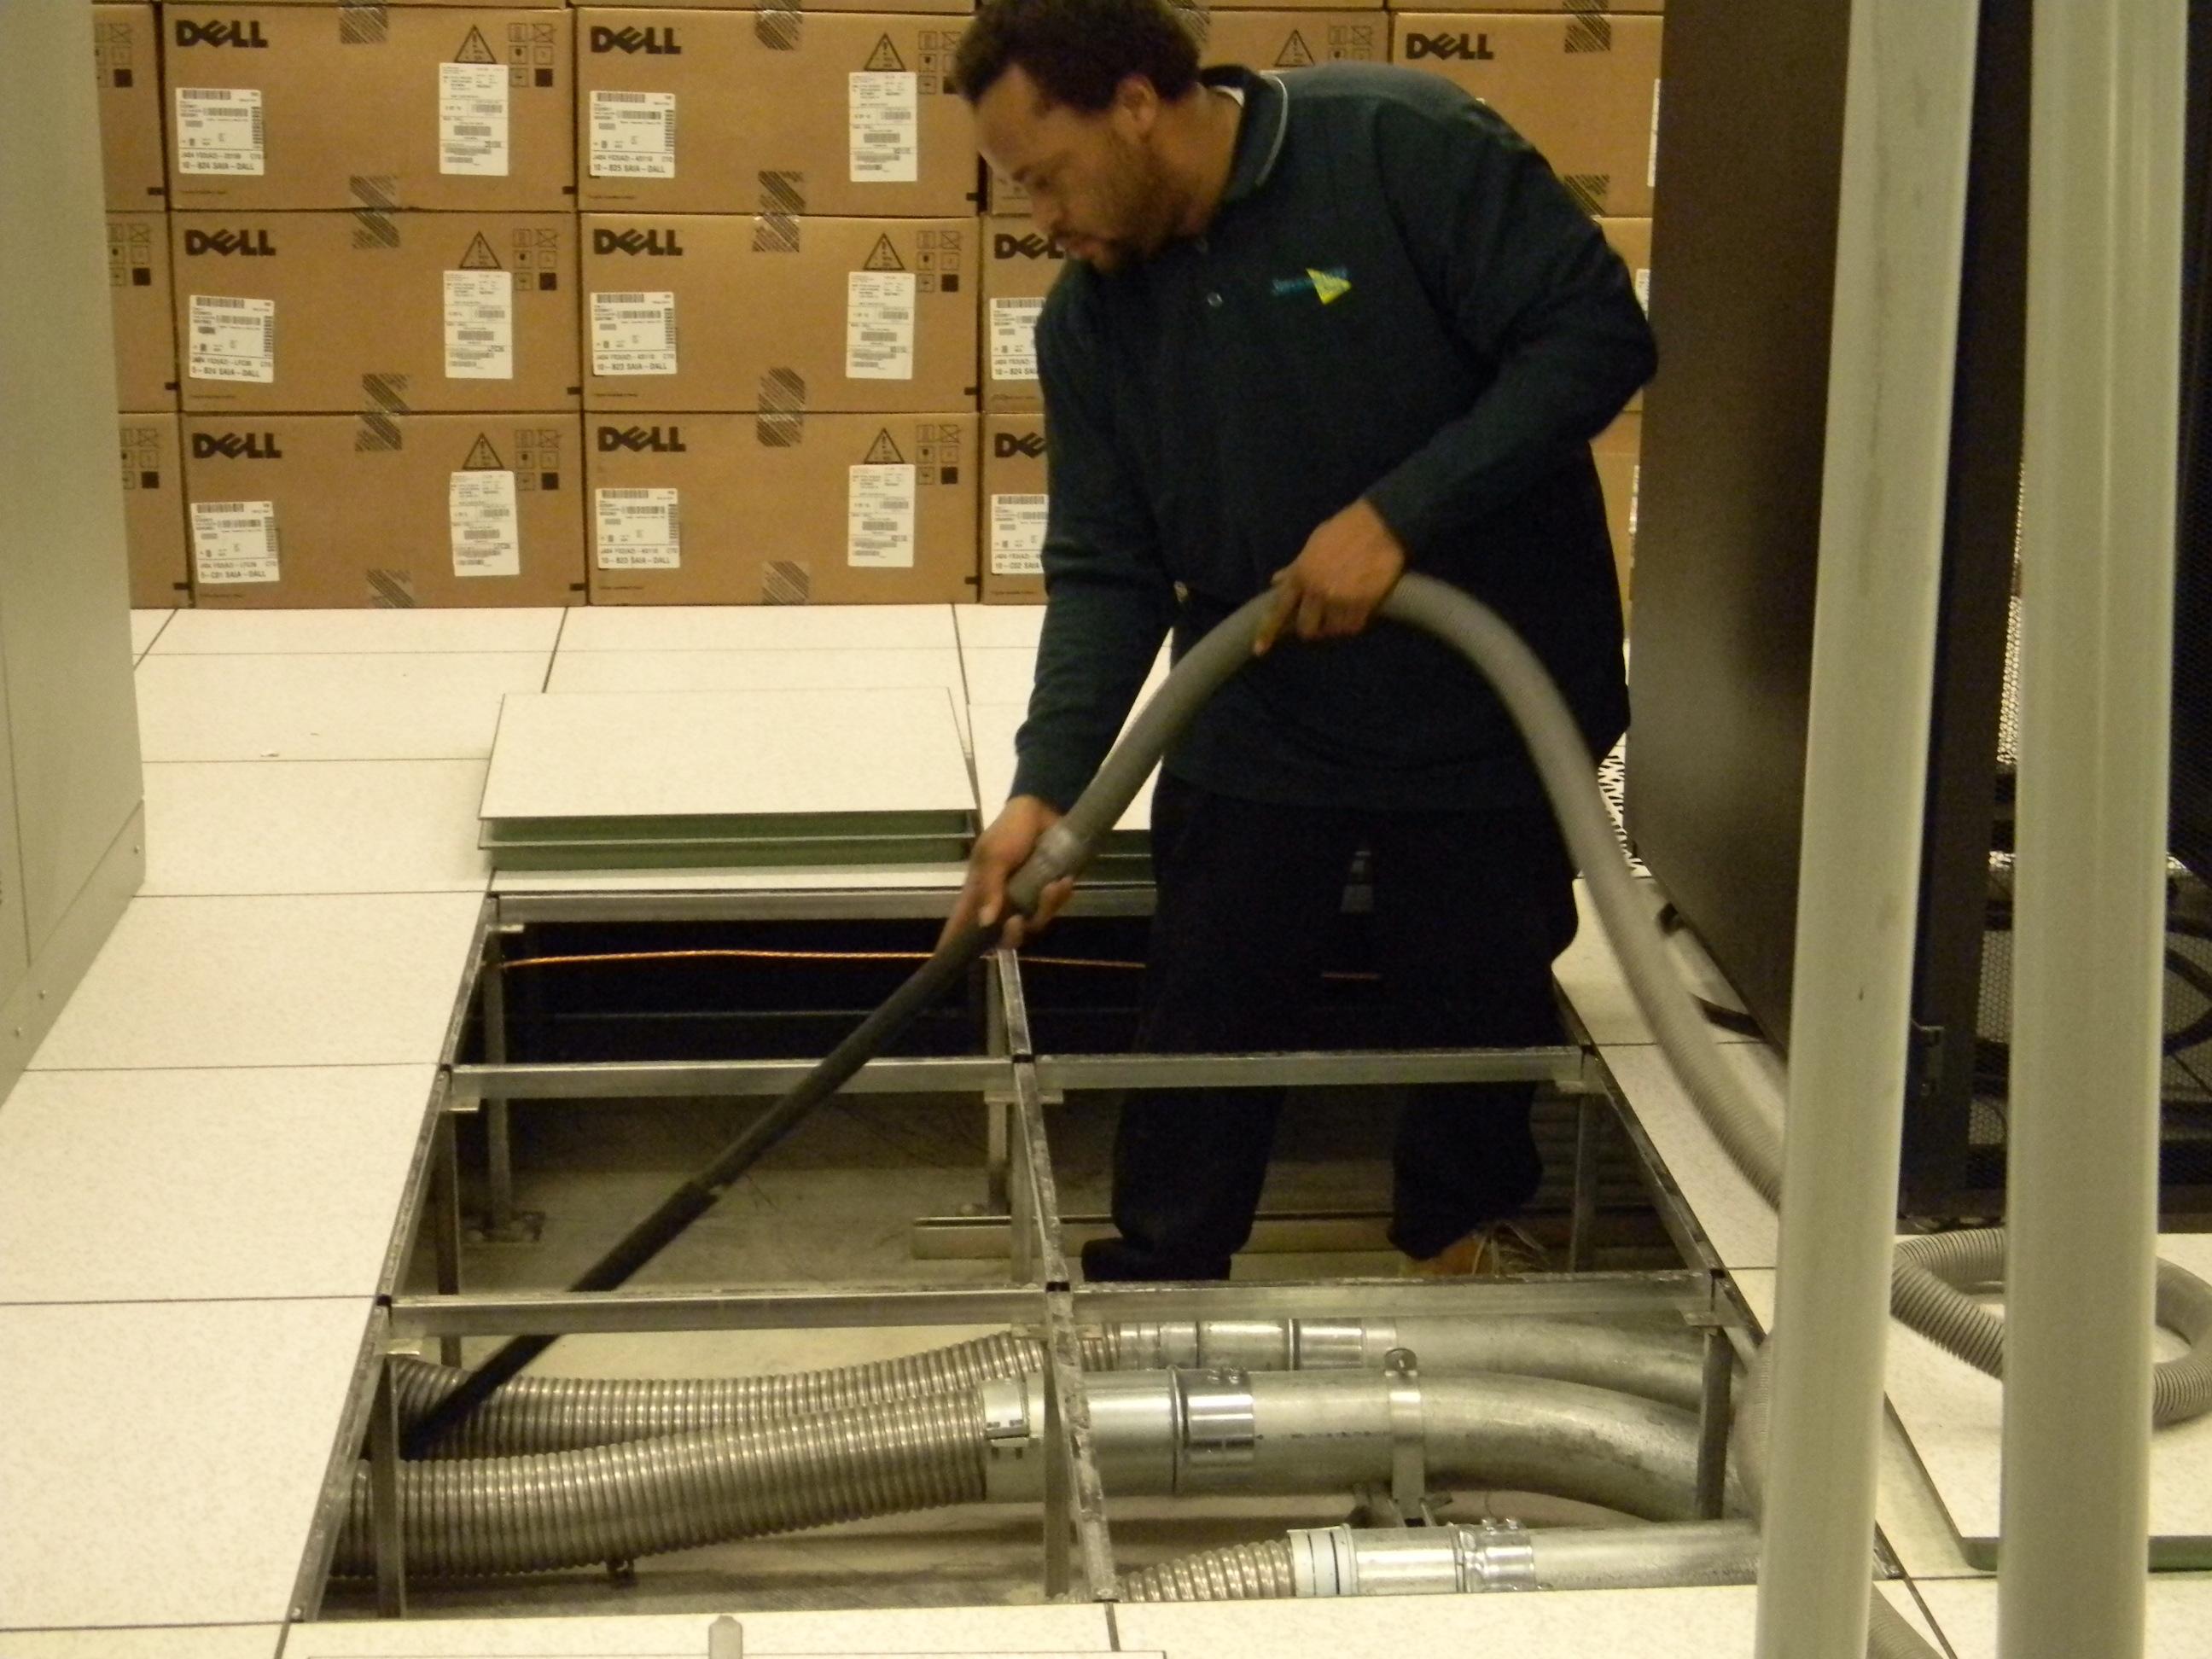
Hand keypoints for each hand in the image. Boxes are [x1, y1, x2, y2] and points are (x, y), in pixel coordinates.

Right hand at [940, 795, 1077, 951]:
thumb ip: (990, 888)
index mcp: (979, 894)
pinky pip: (1054, 909)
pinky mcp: (1049, 894)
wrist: (1044, 810)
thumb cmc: (1010, 830)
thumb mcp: (994, 855)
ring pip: (1034, 924)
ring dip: (1045, 908)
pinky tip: (1064, 880)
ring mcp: (1027, 900)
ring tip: (1054, 885)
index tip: (947, 962)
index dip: (954, 945)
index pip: (962, 925)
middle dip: (1014, 934)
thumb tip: (985, 923)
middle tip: (1019, 921)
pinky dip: (1060, 897)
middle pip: (1004, 937)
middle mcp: (1002, 903)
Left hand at [1254, 497, 1407, 655]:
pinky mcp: (1362, 605)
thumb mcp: (1313, 544)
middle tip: (1322, 619)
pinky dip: (1354, 623)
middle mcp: (1316, 591)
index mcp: (1300, 574)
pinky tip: (1358, 610)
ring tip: (1344, 609)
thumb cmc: (1344, 529)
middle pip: (1306, 629)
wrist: (1380, 525)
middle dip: (1312, 627)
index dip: (1268, 631)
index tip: (1259, 650)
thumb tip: (1277, 580)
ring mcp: (1339, 599)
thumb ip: (1296, 567)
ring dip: (1336, 624)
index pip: (1279, 608)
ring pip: (1331, 630)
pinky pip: (1352, 627)